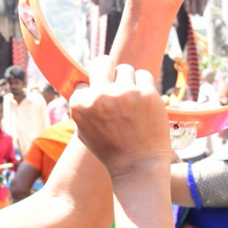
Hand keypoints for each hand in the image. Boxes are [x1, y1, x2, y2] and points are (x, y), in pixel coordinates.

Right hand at [70, 56, 173, 177]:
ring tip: (130, 99)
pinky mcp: (146, 92)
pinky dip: (143, 85)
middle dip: (106, 68)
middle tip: (112, 77)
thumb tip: (84, 82)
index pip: (83, 82)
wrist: (137, 165)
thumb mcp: (84, 130)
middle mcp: (100, 95)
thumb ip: (83, 107)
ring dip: (127, 80)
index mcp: (80, 105)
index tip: (99, 97)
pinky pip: (143, 75)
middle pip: (102, 63)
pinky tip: (142, 101)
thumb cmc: (110, 150)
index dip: (91, 89)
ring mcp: (124, 92)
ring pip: (125, 69)